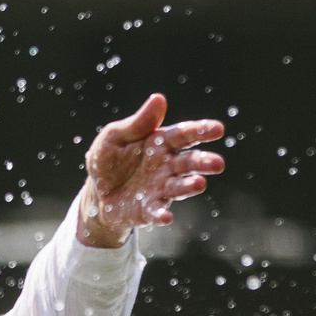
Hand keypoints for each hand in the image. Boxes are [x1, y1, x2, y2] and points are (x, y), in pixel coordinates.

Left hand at [74, 93, 223, 248]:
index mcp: (161, 143)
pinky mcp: (149, 210)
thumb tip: (159, 98)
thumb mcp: (115, 137)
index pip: (184, 134)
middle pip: (189, 161)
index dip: (201, 131)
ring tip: (200, 184)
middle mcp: (167, 166)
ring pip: (180, 186)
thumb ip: (137, 123)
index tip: (218, 129)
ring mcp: (161, 188)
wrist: (97, 193)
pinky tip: (166, 217)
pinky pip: (157, 211)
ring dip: (190, 186)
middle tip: (218, 164)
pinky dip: (161, 214)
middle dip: (203, 162)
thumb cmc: (109, 159)